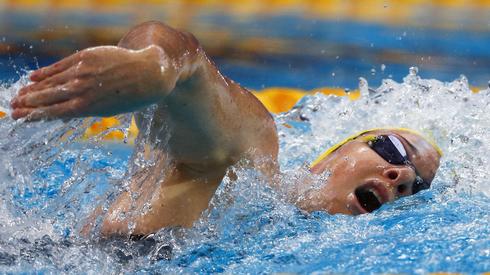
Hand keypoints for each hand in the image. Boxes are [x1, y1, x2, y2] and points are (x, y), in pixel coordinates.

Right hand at [11, 45, 169, 120]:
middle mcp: (81, 90)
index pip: (53, 112)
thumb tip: (63, 113)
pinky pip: (60, 66)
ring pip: (50, 82)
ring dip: (32, 89)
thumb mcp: (107, 110)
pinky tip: (33, 78)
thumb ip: (84, 109)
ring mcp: (82, 72)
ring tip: (20, 95)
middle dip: (28, 104)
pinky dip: (46, 73)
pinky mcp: (85, 57)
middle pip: (47, 97)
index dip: (34, 115)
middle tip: (13, 109)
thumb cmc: (130, 96)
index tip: (21, 118)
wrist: (148, 74)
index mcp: (87, 107)